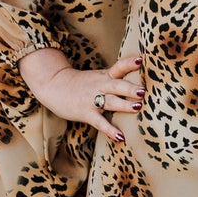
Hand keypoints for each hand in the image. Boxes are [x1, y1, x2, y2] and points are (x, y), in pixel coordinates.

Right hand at [17, 48, 143, 141]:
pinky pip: (100, 122)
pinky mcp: (86, 113)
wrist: (54, 85)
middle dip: (130, 88)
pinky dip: (110, 130)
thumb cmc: (82, 84)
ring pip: (110, 102)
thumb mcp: (99, 76)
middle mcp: (100, 86)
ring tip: (138, 107)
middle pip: (117, 85)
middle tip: (143, 91)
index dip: (129, 63)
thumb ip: (116, 78)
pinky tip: (120, 137)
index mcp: (105, 76)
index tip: (140, 60)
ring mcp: (93, 99)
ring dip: (124, 104)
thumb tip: (139, 83)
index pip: (119, 67)